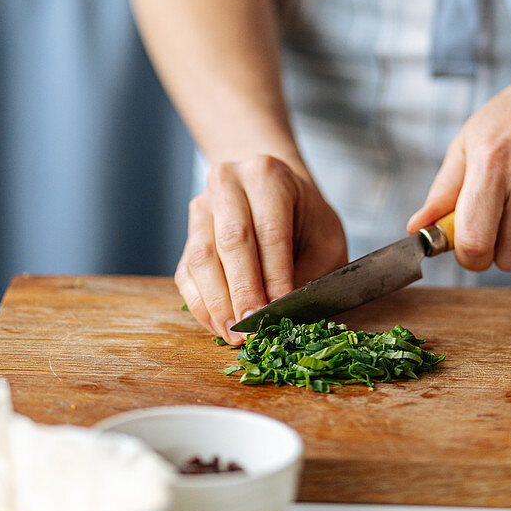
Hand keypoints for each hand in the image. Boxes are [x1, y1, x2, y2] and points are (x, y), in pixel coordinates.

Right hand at [176, 155, 346, 343]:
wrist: (274, 191)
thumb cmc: (305, 218)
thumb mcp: (324, 238)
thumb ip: (309, 271)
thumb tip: (285, 313)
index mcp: (268, 176)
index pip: (270, 232)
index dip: (273, 277)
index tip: (278, 314)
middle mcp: (228, 183)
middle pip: (230, 242)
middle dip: (241, 292)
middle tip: (252, 329)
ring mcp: (202, 207)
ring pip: (201, 258)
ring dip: (216, 303)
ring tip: (234, 334)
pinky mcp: (188, 234)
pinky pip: (186, 274)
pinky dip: (201, 304)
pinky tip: (219, 325)